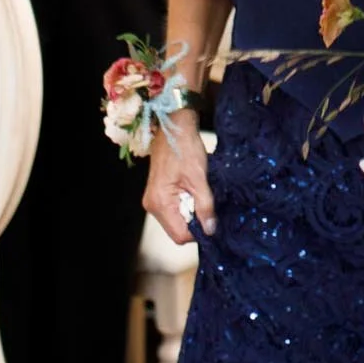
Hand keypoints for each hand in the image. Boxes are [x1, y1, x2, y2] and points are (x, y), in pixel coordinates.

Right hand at [144, 108, 215, 242]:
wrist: (174, 127)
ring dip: (190, 212)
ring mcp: (153, 199)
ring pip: (175, 219)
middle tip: (206, 204)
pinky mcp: (157, 193)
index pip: (179, 235)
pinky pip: (173, 209)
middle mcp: (152, 205)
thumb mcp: (200, 178)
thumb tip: (210, 230)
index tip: (212, 220)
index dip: (198, 232)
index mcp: (160, 203)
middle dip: (194, 221)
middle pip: (176, 229)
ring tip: (199, 193)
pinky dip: (185, 204)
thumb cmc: (185, 148)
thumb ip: (205, 206)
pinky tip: (192, 190)